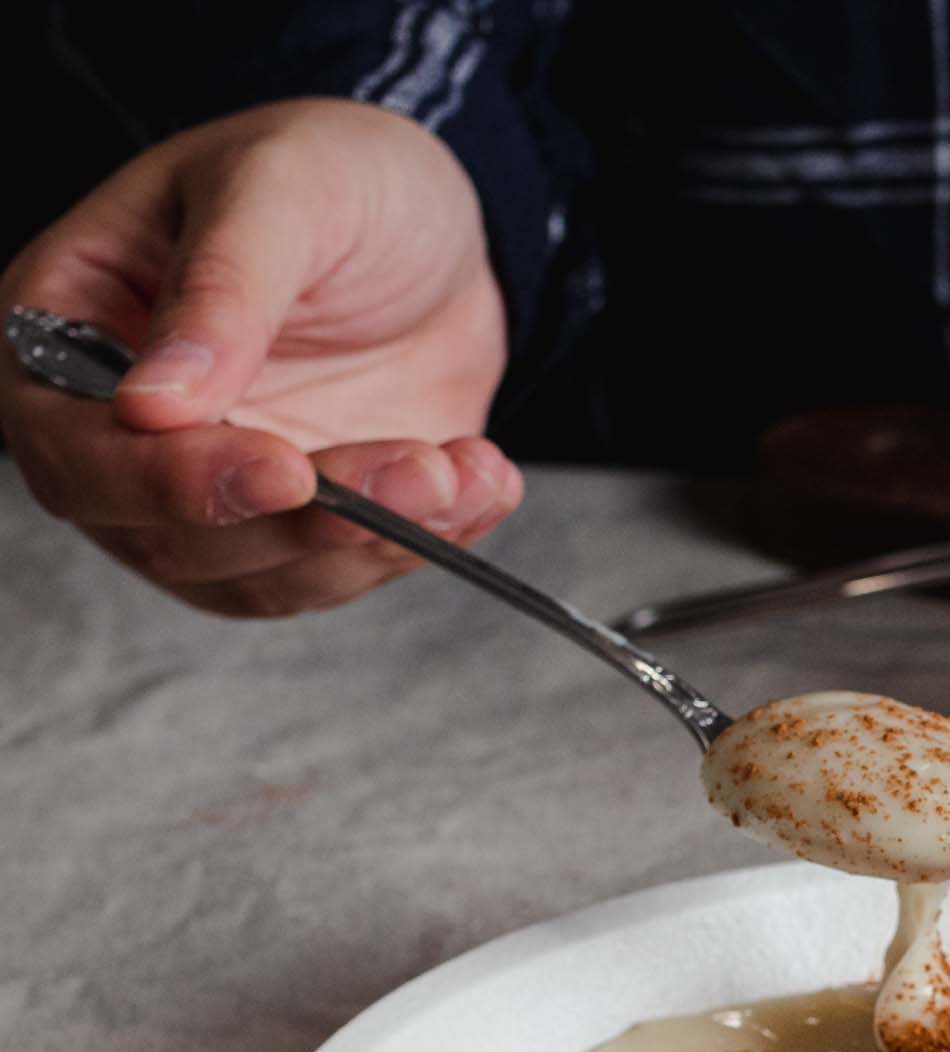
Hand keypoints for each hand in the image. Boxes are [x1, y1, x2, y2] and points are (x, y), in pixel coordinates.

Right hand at [0, 97, 520, 615]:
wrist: (436, 227)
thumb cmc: (335, 175)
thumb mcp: (281, 189)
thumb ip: (219, 289)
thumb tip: (155, 405)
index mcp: (72, 330)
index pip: (73, 451)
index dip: (167, 483)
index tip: (281, 470)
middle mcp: (129, 433)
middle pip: (173, 543)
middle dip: (303, 525)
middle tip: (413, 470)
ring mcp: (220, 491)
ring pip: (271, 577)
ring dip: (375, 541)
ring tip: (457, 467)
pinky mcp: (308, 527)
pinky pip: (351, 572)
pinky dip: (425, 543)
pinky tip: (478, 481)